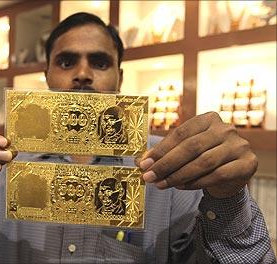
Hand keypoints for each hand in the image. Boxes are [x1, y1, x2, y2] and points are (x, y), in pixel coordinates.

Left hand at [138, 112, 257, 197]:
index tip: (143, 164)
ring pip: (203, 162)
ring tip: (161, 184)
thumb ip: (165, 153)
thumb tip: (139, 162)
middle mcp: (225, 129)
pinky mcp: (248, 163)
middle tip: (149, 177)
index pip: (180, 133)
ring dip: (178, 176)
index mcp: (208, 119)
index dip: (160, 149)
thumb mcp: (184, 151)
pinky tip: (180, 187)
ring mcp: (239, 145)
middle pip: (191, 147)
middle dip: (166, 164)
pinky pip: (218, 175)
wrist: (231, 174)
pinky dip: (196, 183)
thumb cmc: (203, 157)